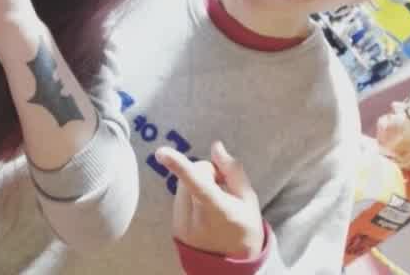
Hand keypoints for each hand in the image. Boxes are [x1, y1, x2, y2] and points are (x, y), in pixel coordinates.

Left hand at [155, 141, 263, 258]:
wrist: (234, 269)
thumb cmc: (245, 228)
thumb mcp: (248, 198)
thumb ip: (232, 170)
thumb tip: (216, 146)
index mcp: (218, 209)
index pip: (197, 182)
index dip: (178, 165)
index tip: (160, 152)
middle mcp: (195, 219)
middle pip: (191, 175)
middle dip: (206, 173)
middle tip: (221, 185)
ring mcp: (181, 226)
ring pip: (182, 185)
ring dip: (196, 184)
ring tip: (213, 201)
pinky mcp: (174, 228)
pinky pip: (179, 199)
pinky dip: (190, 198)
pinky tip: (204, 211)